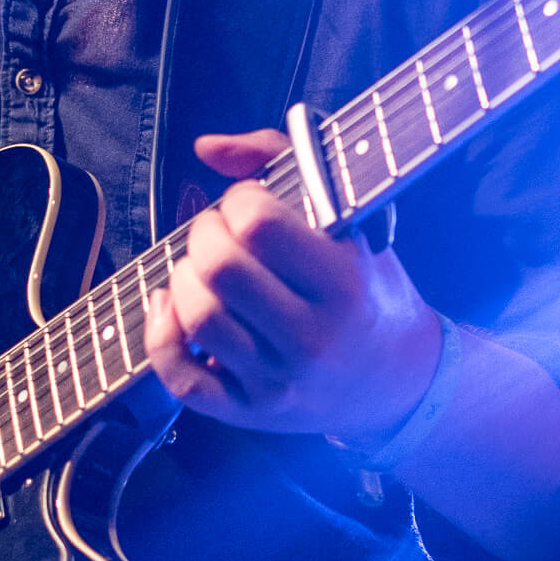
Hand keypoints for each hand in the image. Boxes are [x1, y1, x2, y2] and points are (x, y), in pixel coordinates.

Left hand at [144, 129, 442, 447]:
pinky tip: (171, 307)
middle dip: (204, 233)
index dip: (238, 200)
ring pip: (198, 318)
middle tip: (219, 233)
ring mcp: (280, 380)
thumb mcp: (351, 218)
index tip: (250, 205)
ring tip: (203, 269)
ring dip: (183, 278)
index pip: (259, 224)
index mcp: (344, 282)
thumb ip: (279, 158)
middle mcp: (313, 337)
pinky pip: (182, 380)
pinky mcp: (251, 413)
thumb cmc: (365, 286)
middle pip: (220, 269)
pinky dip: (161, 337)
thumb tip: (205, 147)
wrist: (398, 380)